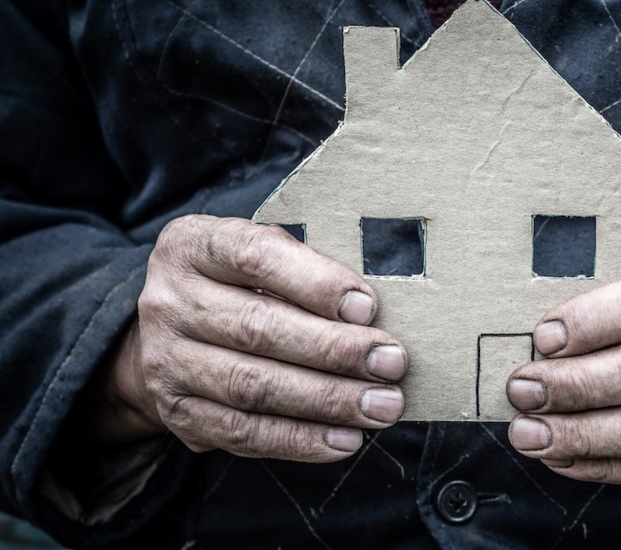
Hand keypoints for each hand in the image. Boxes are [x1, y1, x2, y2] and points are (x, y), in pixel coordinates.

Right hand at [91, 215, 407, 462]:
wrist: (171, 331)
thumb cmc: (241, 283)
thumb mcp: (261, 254)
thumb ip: (304, 269)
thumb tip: (369, 312)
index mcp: (192, 245)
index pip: (255, 256)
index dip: (315, 282)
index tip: (368, 307)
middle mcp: (168, 300)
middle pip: (257, 328)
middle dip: (335, 349)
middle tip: (391, 363)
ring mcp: (163, 359)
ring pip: (252, 386)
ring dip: (327, 401)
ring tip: (382, 406)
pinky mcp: (174, 412)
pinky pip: (241, 433)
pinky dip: (299, 440)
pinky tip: (345, 439)